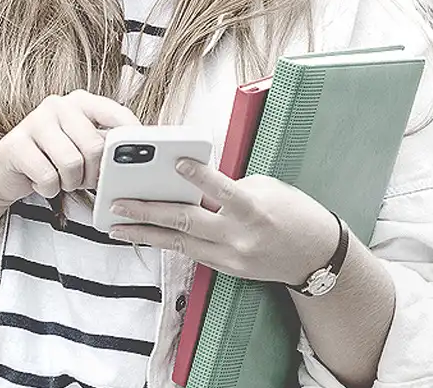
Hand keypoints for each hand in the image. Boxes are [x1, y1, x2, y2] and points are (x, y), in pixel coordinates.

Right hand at [0, 90, 138, 207]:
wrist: (4, 171)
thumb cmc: (51, 159)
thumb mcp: (82, 148)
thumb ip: (106, 145)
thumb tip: (136, 156)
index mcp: (81, 101)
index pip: (116, 114)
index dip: (131, 139)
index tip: (136, 160)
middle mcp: (59, 105)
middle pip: (94, 146)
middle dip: (93, 173)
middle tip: (84, 180)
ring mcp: (35, 121)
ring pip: (71, 163)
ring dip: (69, 182)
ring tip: (61, 179)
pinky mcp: (15, 144)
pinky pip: (47, 176)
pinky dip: (49, 189)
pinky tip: (42, 183)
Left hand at [106, 159, 340, 287]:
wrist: (316, 257)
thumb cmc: (294, 213)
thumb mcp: (267, 189)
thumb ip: (230, 187)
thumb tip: (195, 186)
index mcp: (254, 210)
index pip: (223, 191)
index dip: (200, 177)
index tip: (176, 163)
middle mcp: (239, 236)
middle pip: (188, 222)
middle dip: (149, 213)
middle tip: (118, 205)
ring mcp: (231, 257)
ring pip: (180, 243)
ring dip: (146, 234)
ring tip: (116, 226)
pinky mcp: (227, 268)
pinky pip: (192, 252)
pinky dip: (168, 241)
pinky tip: (146, 234)